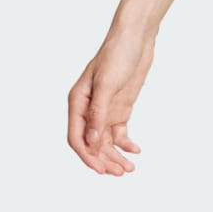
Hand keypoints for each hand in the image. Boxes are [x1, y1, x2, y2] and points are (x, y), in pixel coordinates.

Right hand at [68, 23, 151, 175]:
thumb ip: (99, 114)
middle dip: (104, 160)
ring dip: (115, 156)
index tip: (101, 170)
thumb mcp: (107, 84)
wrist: (136, 38)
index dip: (87, 156)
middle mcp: (88, 109)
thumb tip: (92, 141)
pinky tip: (136, 151)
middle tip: (120, 173)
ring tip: (129, 168)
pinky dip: (126, 144)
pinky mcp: (119, 109)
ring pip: (106, 142)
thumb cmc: (117, 54)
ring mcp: (104, 110)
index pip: (76, 137)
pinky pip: (119, 133)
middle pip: (92, 143)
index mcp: (77, 102)